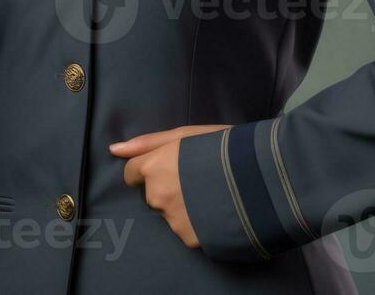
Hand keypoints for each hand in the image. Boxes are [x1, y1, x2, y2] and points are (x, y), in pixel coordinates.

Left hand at [110, 125, 229, 247]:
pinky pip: (187, 229)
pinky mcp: (191, 238)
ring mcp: (174, 219)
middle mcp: (159, 195)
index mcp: (155, 167)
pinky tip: (216, 209)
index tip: (167, 167)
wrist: (261, 176)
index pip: (132, 173)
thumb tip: (114, 149)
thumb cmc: (223, 147)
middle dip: (167, 187)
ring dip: (183, 205)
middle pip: (152, 194)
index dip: (148, 168)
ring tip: (210, 193)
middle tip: (196, 178)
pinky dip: (197, 222)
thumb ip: (148, 143)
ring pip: (170, 212)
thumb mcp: (186, 135)